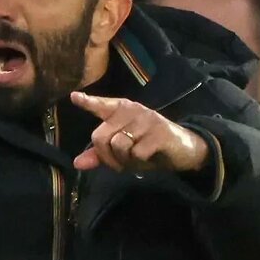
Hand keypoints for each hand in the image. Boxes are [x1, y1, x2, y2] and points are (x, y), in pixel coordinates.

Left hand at [70, 92, 208, 173]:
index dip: (88, 102)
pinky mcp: (159, 132)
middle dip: (107, 157)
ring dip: (124, 160)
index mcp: (122, 111)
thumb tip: (77, 163)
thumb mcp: (123, 152)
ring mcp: (146, 119)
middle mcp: (132, 110)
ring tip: (138, 158)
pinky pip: (135, 153)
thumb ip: (100, 154)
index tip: (73, 97)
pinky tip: (149, 158)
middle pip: (100, 136)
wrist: (185, 150)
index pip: (101, 105)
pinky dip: (139, 162)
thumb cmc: (149, 148)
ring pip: (117, 145)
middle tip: (122, 163)